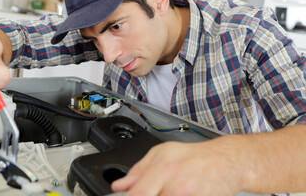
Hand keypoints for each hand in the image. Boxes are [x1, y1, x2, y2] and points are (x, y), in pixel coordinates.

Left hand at [111, 141, 241, 195]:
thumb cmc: (193, 156)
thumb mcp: (162, 153)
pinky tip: (180, 192)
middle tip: (155, 190)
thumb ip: (138, 170)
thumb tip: (120, 185)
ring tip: (169, 190)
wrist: (225, 162)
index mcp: (163, 170)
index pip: (137, 194)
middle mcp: (175, 187)